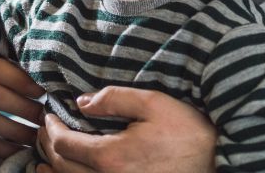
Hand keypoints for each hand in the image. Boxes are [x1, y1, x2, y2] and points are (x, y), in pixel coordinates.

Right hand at [0, 55, 45, 157]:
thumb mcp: (0, 62)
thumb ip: (19, 66)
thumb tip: (49, 78)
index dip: (23, 82)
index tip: (43, 92)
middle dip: (24, 109)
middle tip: (44, 117)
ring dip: (17, 131)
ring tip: (37, 135)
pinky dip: (5, 148)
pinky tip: (23, 148)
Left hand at [36, 86, 215, 172]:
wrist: (219, 166)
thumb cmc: (190, 136)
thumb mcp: (155, 105)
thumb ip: (114, 99)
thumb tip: (82, 102)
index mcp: (110, 156)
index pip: (63, 144)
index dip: (50, 129)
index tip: (48, 116)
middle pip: (61, 167)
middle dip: (47, 147)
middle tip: (44, 131)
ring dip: (53, 170)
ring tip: (45, 160)